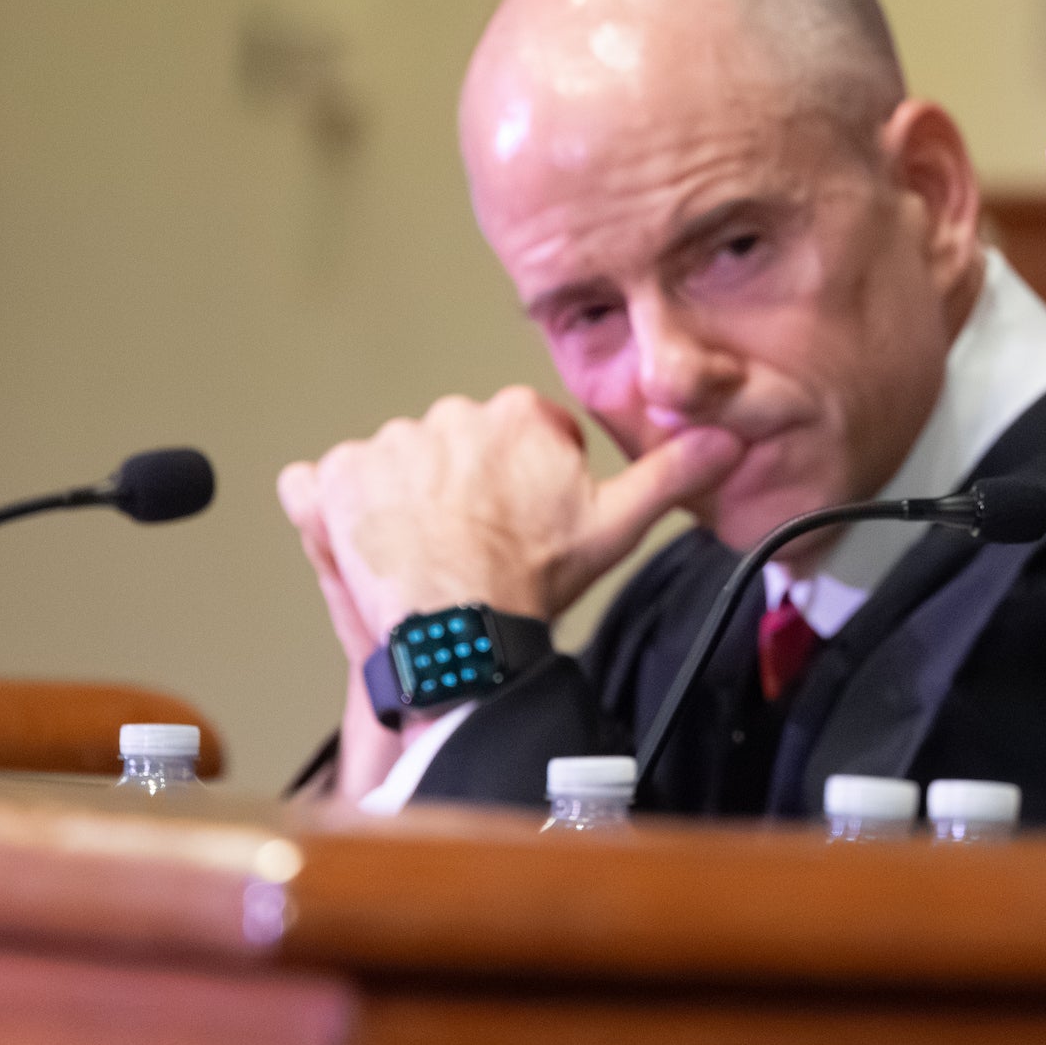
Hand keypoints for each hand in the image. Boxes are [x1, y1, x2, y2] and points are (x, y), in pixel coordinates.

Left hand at [280, 386, 742, 635]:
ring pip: (389, 467)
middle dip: (452, 487)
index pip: (510, 433)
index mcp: (514, 414)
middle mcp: (447, 414)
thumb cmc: (534, 580)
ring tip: (422, 556)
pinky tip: (363, 546)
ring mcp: (384, 445)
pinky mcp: (333, 480)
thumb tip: (728, 439)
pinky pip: (317, 485)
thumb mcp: (616, 526)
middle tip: (468, 544)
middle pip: (448, 447)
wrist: (462, 630)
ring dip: (396, 503)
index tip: (516, 519)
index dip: (514, 481)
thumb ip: (672, 474)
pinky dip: (331, 511)